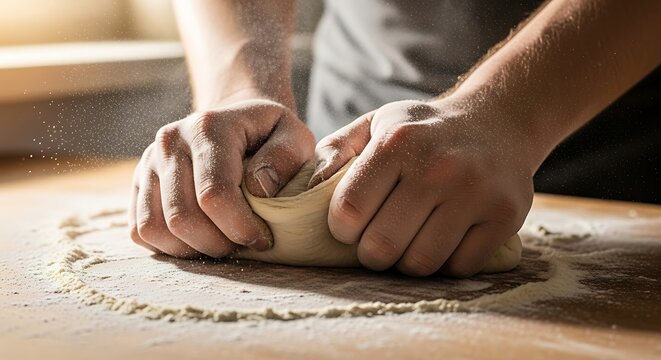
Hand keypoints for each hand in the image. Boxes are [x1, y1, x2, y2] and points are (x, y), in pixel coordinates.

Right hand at [129, 99, 314, 257]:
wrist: (236, 123)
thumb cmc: (270, 136)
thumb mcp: (295, 135)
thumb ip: (286, 157)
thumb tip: (260, 188)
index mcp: (208, 127)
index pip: (214, 194)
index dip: (240, 228)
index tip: (263, 239)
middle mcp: (170, 141)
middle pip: (182, 217)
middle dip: (218, 244)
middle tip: (243, 245)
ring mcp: (148, 162)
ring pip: (155, 228)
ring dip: (192, 249)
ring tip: (222, 243)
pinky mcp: (139, 183)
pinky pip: (139, 230)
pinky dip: (169, 247)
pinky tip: (199, 240)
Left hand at [309, 97, 533, 276]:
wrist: (498, 122)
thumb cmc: (424, 131)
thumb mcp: (377, 124)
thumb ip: (335, 151)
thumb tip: (305, 191)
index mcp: (397, 143)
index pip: (350, 210)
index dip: (341, 229)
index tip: (349, 225)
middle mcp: (437, 166)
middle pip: (382, 246)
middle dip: (371, 253)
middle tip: (377, 241)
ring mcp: (475, 192)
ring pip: (421, 263)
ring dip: (407, 261)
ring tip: (409, 241)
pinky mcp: (505, 215)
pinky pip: (460, 267)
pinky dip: (446, 263)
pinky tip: (443, 240)